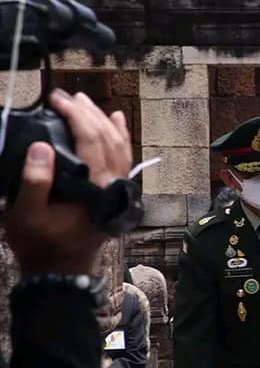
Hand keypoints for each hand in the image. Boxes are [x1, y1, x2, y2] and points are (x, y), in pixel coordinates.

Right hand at [6, 90, 131, 276]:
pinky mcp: (116, 192)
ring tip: (84, 101)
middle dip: (88, 113)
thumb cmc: (42, 244)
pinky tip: (115, 119)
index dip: (75, 116)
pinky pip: (124, 158)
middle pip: (108, 139)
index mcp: (96, 190)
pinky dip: (121, 136)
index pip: (92, 141)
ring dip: (103, 120)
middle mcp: (114, 186)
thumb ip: (35, 182)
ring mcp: (118, 189)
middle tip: (65, 97)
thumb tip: (42, 147)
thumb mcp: (28, 215)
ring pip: (120, 146)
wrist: (62, 270)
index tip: (56, 100)